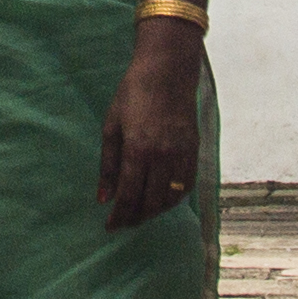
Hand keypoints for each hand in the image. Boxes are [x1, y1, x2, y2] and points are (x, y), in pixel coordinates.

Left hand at [97, 23, 201, 229]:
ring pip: (170, 199)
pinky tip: (162, 199)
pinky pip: (187, 186)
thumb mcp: (111, 125)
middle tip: (124, 223)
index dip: (119, 216)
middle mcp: (162, 156)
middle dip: (135, 218)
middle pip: (150, 202)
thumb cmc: (133, 94)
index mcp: (137, 149)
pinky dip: (174, 199)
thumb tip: (103, 198)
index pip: (128, 195)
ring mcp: (181, 154)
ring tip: (141, 213)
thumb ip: (108, 164)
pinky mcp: (194, 150)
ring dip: (154, 212)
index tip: (110, 227)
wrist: (167, 71)